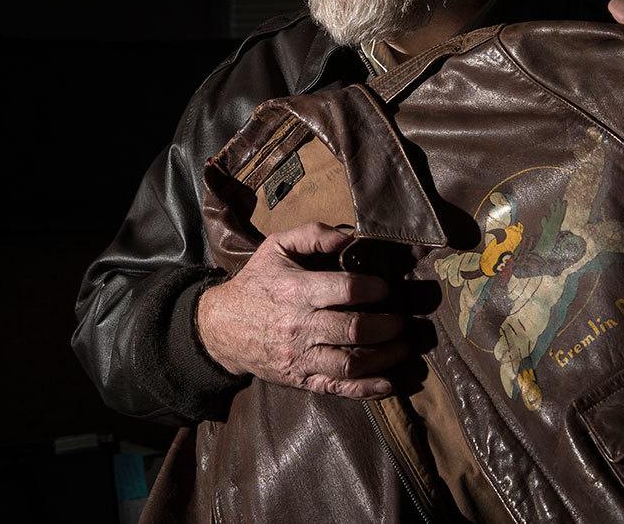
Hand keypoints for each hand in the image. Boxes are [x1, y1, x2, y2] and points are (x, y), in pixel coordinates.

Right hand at [196, 222, 407, 399]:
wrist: (221, 328)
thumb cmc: (255, 283)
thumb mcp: (276, 247)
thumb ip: (314, 235)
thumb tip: (350, 239)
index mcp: (296, 290)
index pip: (346, 289)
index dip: (375, 289)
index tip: (387, 288)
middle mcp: (299, 326)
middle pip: (354, 329)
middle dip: (387, 325)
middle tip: (402, 321)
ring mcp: (300, 357)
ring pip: (351, 363)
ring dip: (385, 357)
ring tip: (403, 347)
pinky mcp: (300, 379)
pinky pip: (338, 388)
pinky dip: (367, 389)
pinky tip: (388, 382)